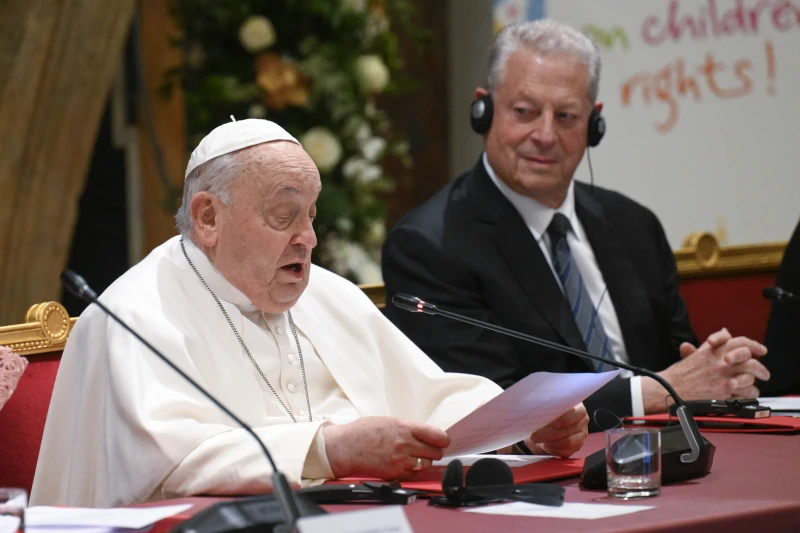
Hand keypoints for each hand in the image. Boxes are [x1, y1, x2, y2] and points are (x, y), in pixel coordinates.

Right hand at [323, 416, 450, 479]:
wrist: (347, 447)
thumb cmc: (365, 431)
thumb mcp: (390, 421)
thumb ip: (410, 428)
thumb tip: (427, 434)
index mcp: (405, 427)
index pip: (438, 436)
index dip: (443, 440)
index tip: (443, 441)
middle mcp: (405, 444)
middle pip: (436, 452)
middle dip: (434, 451)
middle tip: (428, 449)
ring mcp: (401, 460)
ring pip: (426, 465)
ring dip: (423, 461)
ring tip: (413, 456)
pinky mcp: (395, 474)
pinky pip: (414, 474)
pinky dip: (412, 470)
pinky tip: (403, 463)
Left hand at [521, 403, 588, 457]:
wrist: (547, 425)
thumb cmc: (547, 412)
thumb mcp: (547, 406)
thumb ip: (548, 408)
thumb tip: (539, 411)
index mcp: (578, 407)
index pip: (577, 413)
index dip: (564, 419)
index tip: (550, 423)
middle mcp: (583, 421)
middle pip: (569, 430)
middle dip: (549, 434)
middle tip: (534, 436)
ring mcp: (582, 435)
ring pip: (568, 443)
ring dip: (551, 442)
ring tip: (539, 439)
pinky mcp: (577, 447)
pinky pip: (566, 452)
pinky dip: (553, 450)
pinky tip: (545, 446)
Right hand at [643, 328, 768, 412]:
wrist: (670, 387)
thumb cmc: (680, 374)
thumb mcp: (695, 354)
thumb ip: (711, 344)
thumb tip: (725, 333)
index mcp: (713, 349)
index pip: (739, 341)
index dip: (753, 345)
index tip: (760, 350)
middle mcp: (720, 360)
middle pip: (749, 358)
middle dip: (760, 366)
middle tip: (764, 373)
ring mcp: (723, 375)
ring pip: (750, 374)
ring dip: (755, 380)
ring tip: (756, 385)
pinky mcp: (724, 390)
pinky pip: (746, 391)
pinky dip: (749, 394)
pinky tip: (746, 395)